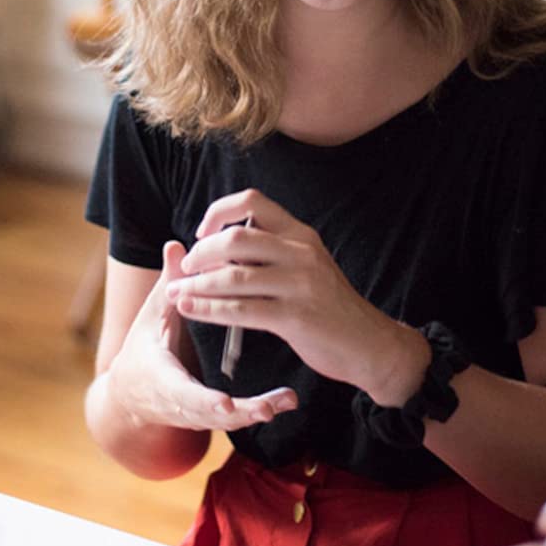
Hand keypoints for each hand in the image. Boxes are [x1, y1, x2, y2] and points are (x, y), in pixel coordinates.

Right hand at [107, 240, 297, 430]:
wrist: (130, 393)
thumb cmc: (143, 346)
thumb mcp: (152, 316)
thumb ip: (168, 285)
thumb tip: (176, 246)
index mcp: (160, 378)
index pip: (181, 392)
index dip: (203, 400)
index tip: (225, 404)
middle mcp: (177, 402)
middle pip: (210, 415)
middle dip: (241, 413)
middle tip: (268, 409)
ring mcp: (195, 414)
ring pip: (228, 421)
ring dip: (258, 411)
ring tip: (287, 400)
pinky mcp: (209, 417)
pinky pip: (236, 418)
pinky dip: (260, 410)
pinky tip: (288, 401)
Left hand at [170, 189, 414, 398]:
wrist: (369, 343)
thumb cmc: (329, 306)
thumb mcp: (306, 266)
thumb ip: (271, 252)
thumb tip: (219, 249)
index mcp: (300, 234)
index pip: (252, 201)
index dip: (218, 212)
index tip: (201, 233)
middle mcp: (301, 252)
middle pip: (235, 238)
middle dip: (201, 253)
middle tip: (186, 268)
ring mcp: (300, 284)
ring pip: (233, 277)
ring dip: (197, 285)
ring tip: (177, 292)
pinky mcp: (295, 317)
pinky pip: (240, 310)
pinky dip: (207, 309)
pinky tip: (190, 309)